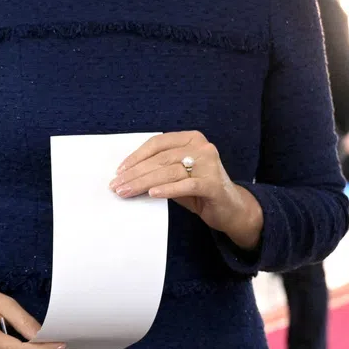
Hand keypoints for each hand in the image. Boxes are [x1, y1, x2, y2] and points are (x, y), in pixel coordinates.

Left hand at [111, 131, 263, 250]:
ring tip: (126, 192)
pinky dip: (167, 190)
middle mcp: (202, 147)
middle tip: (117, 185)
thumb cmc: (200, 191)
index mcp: (192, 139)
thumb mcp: (179, 176)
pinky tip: (152, 194)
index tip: (119, 170)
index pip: (158, 143)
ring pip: (170, 171)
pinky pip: (186, 185)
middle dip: (135, 172)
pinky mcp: (213, 184)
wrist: (231, 209)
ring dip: (144, 182)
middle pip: (161, 158)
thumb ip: (160, 170)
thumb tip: (127, 176)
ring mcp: (210, 164)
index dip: (136, 156)